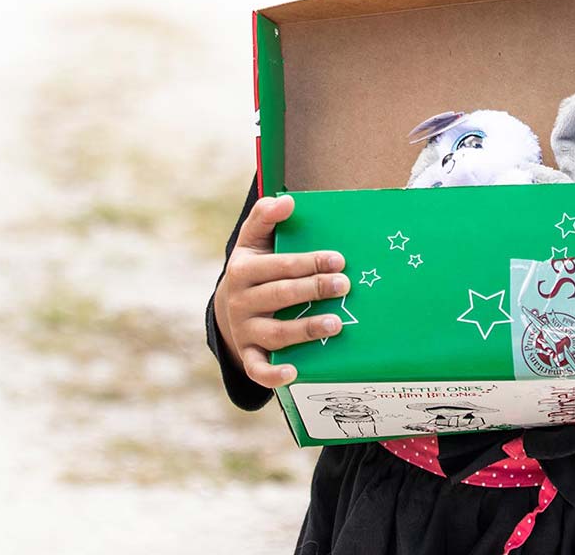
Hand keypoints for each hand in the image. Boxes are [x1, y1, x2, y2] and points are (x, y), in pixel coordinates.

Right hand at [214, 193, 347, 386]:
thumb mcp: (254, 240)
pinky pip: (258, 369)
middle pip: (281, 295)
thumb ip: (266, 216)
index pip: (279, 265)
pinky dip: (272, 374)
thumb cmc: (256, 267)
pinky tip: (293, 372)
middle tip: (344, 285)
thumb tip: (287, 201)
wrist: (230, 305)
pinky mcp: (248, 354)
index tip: (339, 259)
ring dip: (306, 328)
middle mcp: (241, 301)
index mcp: (243, 270)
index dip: (309, 262)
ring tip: (336, 324)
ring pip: (276, 332)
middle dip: (314, 289)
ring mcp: (244, 330)